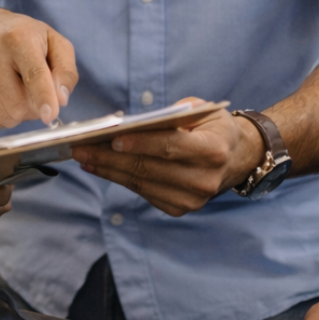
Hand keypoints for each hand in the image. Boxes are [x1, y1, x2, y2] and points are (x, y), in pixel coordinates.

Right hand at [0, 7, 77, 129]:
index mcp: (19, 38)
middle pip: (19, 105)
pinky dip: (0, 115)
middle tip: (32, 90)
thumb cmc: (23, 38)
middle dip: (33, 107)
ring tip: (15, 89)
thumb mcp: (53, 42)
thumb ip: (66, 71)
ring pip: (5, 116)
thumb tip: (61, 100)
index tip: (50, 115)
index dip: (44, 97)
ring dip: (18, 113)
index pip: (34, 74)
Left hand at [70, 104, 264, 216]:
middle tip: (81, 146)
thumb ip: (171, 116)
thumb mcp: (201, 110)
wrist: (238, 157)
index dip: (140, 143)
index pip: (170, 147)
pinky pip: (144, 192)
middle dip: (110, 157)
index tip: (111, 138)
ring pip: (141, 183)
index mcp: (213, 150)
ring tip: (84, 156)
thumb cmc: (213, 127)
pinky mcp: (180, 208)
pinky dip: (120, 179)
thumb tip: (128, 125)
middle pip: (149, 168)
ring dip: (108, 170)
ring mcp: (193, 199)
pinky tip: (101, 167)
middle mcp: (204, 179)